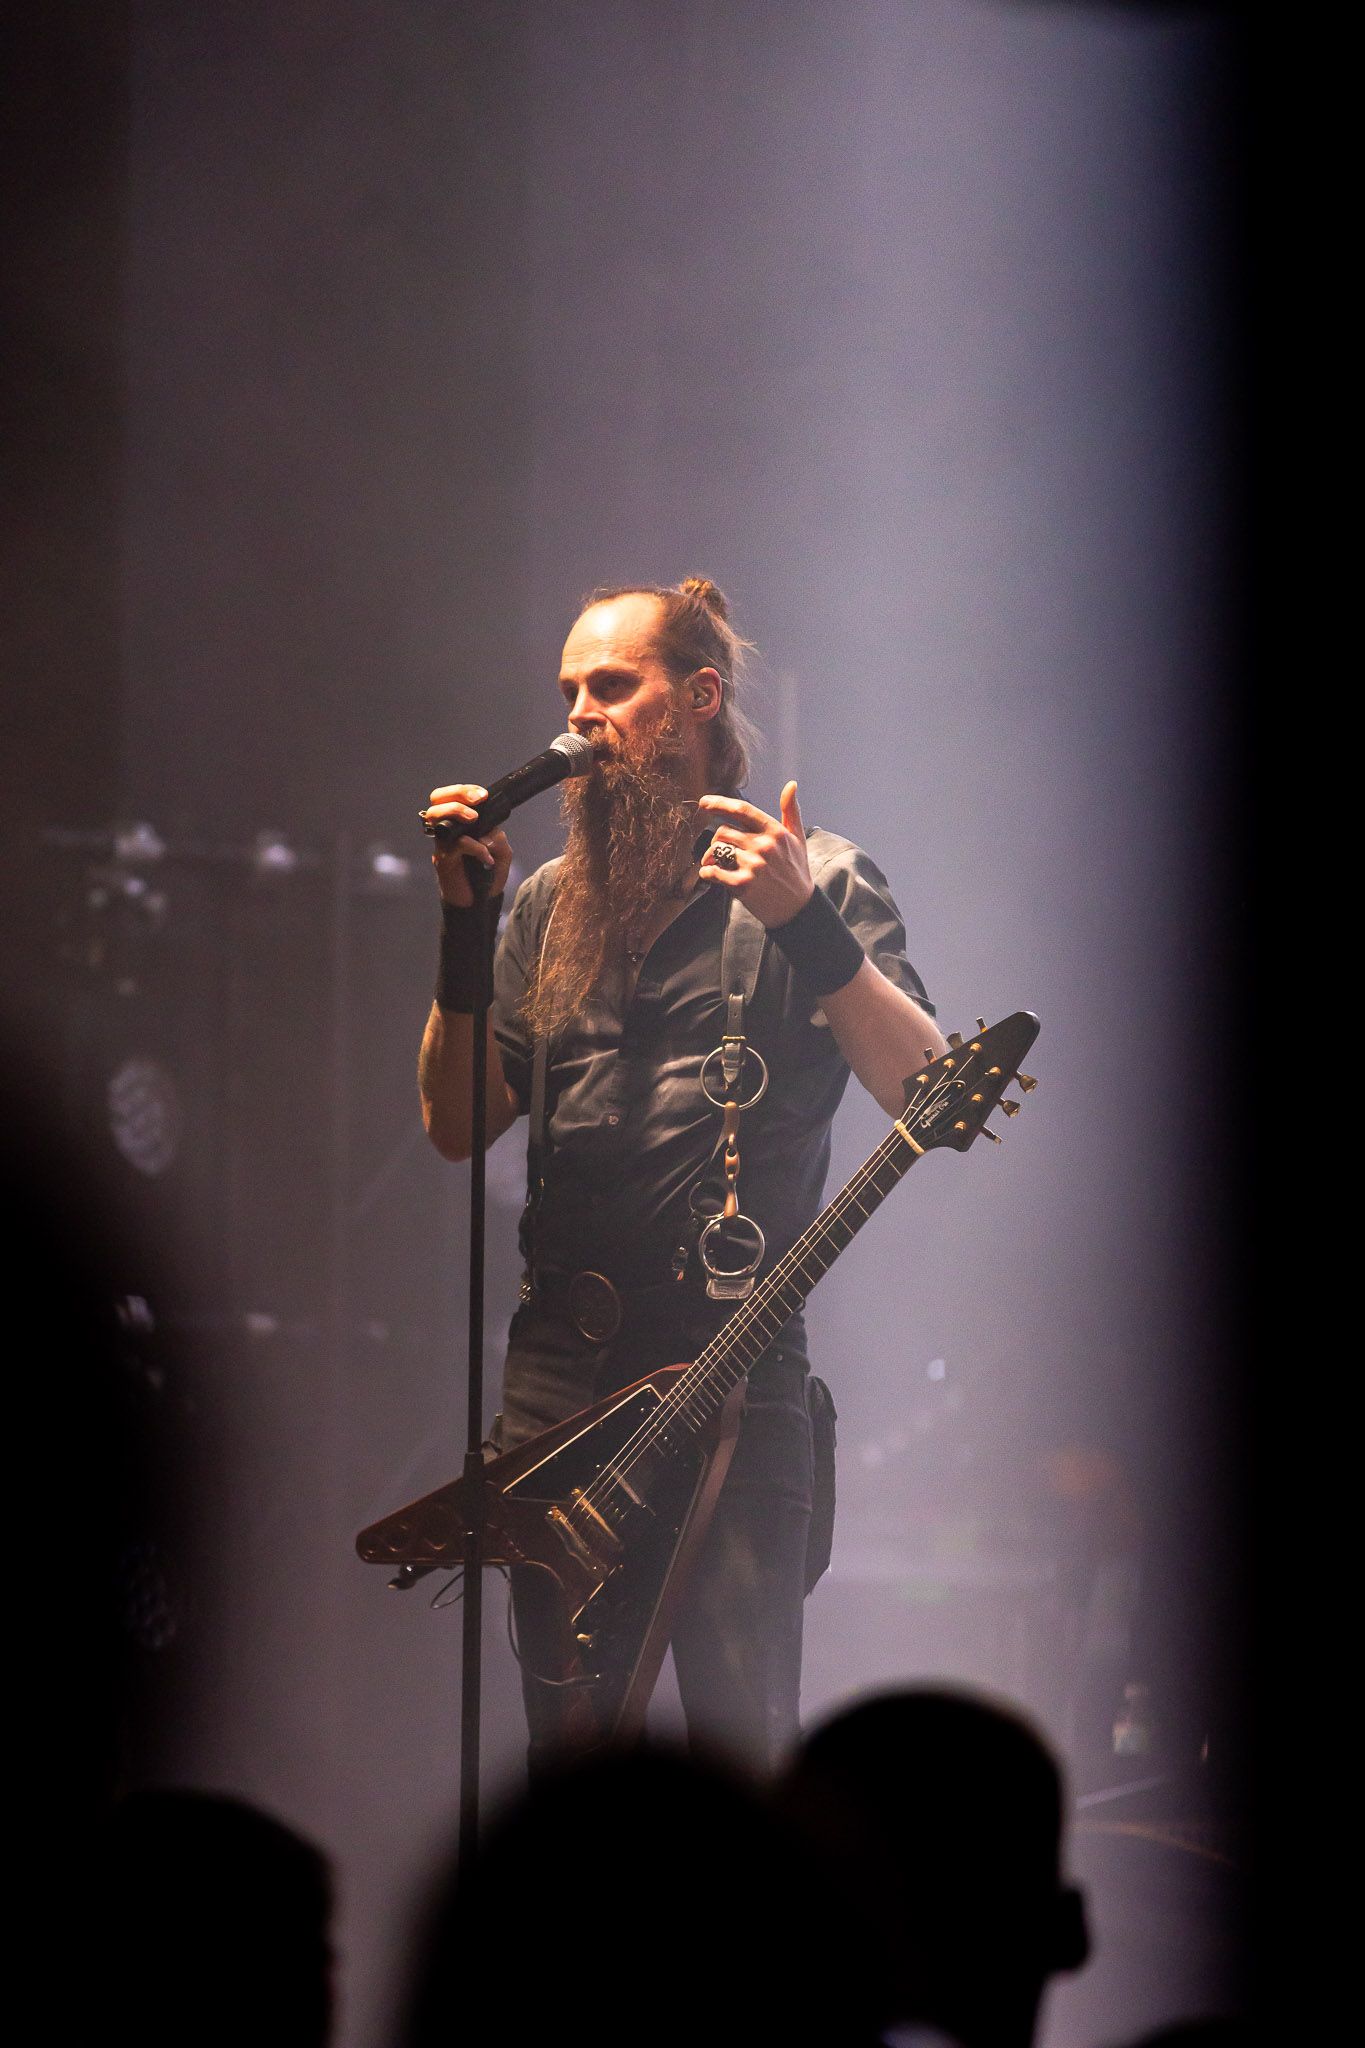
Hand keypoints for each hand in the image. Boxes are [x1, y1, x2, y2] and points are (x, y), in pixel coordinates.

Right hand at [422, 783, 513, 906]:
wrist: (479, 903)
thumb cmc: (487, 876)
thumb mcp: (502, 853)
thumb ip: (499, 837)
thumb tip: (488, 832)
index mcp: (459, 823)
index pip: (452, 795)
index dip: (465, 790)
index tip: (483, 795)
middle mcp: (447, 830)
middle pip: (437, 799)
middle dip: (457, 793)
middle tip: (477, 802)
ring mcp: (442, 844)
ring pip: (437, 816)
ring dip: (456, 811)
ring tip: (474, 818)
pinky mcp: (443, 860)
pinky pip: (456, 845)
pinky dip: (475, 848)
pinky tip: (487, 859)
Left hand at [697, 780, 813, 929]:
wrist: (798, 909)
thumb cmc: (797, 871)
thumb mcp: (798, 839)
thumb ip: (791, 811)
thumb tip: (791, 785)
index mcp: (775, 832)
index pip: (742, 810)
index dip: (719, 803)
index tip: (704, 803)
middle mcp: (764, 846)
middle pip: (724, 831)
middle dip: (717, 839)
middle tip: (720, 849)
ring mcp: (753, 866)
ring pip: (718, 849)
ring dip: (711, 856)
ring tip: (717, 863)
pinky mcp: (743, 885)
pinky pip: (714, 872)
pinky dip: (707, 872)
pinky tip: (710, 874)